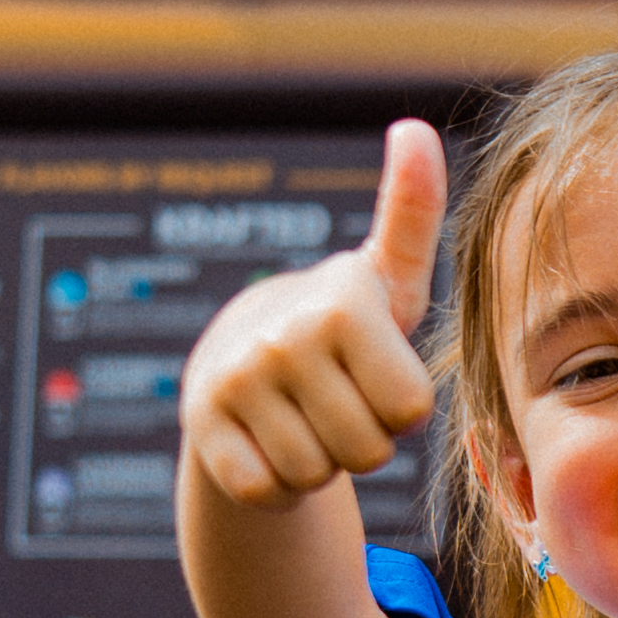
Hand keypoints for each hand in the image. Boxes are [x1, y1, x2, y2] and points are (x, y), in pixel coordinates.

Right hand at [181, 119, 444, 510]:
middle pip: (370, 449)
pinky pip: (270, 490)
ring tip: (305, 415)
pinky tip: (270, 440)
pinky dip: (280, 482)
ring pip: (320, 473)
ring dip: (323, 460)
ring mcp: (236, 385)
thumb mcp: (385, 275)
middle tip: (337, 397)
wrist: (237, 355)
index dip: (402, 406)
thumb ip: (411, 211)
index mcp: (341, 305)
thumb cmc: (340, 324)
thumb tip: (414, 128)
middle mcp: (282, 339)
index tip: (375, 371)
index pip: (411, 411)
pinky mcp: (203, 431)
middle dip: (365, 438)